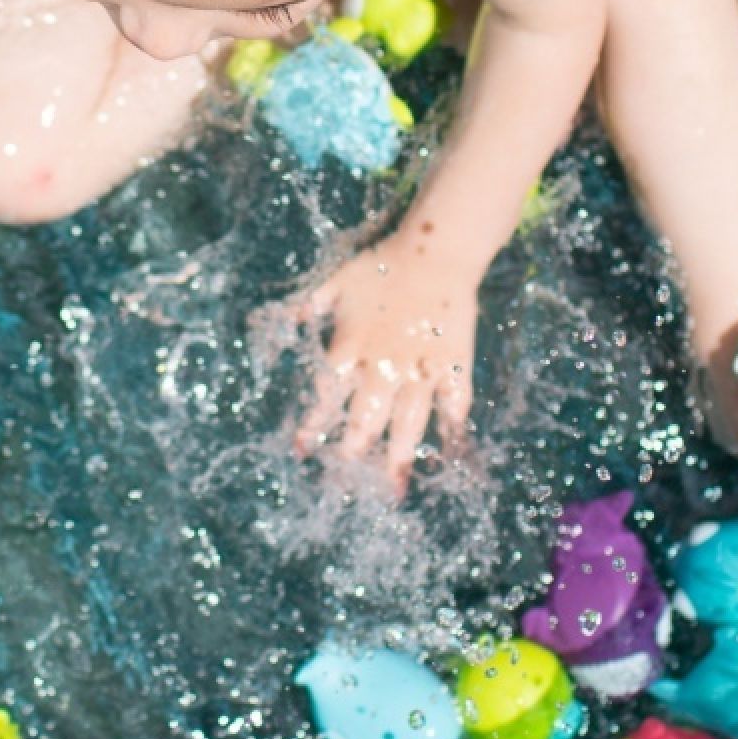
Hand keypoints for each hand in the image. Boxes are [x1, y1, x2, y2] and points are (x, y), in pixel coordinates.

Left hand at [290, 235, 477, 492]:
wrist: (434, 252)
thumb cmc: (382, 265)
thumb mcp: (335, 280)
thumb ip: (309, 305)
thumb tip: (284, 320)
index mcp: (351, 347)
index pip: (327, 395)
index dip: (314, 425)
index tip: (302, 450)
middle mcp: (383, 366)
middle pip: (366, 418)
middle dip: (354, 451)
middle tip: (346, 479)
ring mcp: (420, 368)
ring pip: (408, 420)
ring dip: (399, 455)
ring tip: (393, 487)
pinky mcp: (452, 364)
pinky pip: (453, 402)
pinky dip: (452, 428)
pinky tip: (450, 453)